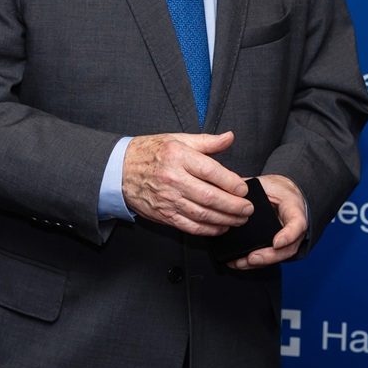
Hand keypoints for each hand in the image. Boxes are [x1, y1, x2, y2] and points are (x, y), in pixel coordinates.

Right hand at [122, 132, 251, 234]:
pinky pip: (190, 226)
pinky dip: (208, 230)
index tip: (244, 189)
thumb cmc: (150, 152)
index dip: (232, 182)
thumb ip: (207, 142)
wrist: (119, 170)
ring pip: (202, 214)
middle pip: (210, 196)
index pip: (211, 171)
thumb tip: (229, 137)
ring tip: (240, 219)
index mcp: (178, 156)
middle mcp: (173, 178)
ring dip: (225, 220)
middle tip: (248, 209)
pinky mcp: (164, 214)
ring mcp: (168, 199)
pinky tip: (220, 227)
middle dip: (234, 206)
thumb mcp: (177, 139)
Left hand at [227, 174, 307, 269]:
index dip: (289, 235)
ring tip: (240, 263)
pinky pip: (268, 258)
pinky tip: (237, 263)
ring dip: (259, 262)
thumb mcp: (268, 183)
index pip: (297, 224)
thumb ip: (252, 186)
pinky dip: (253, 263)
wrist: (283, 195)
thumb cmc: (277, 189)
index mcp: (294, 210)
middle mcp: (294, 230)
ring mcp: (287, 241)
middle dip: (269, 256)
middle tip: (252, 258)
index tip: (276, 242)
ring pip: (278, 257)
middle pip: (288, 248)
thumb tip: (231, 189)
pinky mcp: (276, 247)